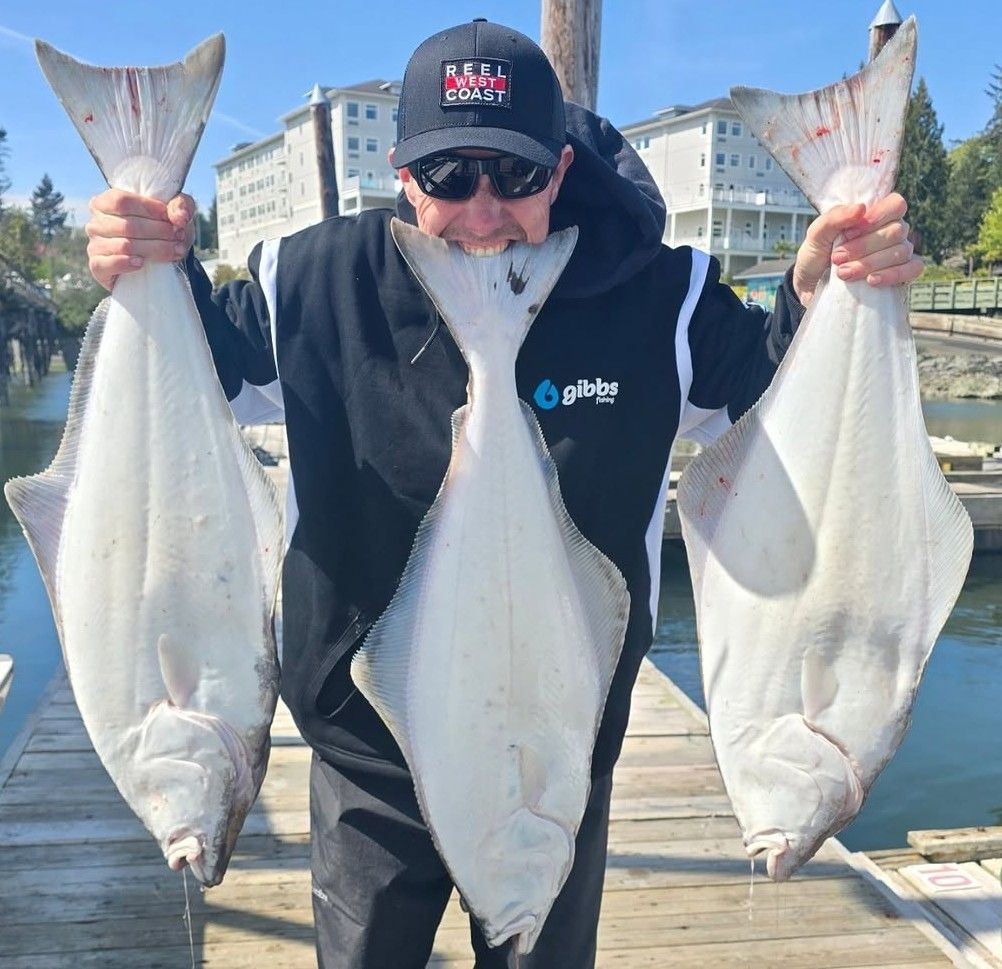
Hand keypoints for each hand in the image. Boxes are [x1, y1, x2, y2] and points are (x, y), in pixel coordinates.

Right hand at [86, 190, 195, 290]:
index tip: (172, 220)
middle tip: (179, 238)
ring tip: (173, 251)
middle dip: (160, 232)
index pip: (123, 201)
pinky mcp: (98, 267)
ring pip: (124, 246)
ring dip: (154, 250)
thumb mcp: (176, 213)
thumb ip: (181, 205)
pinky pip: (107, 264)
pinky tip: (142, 263)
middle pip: (128, 225)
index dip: (150, 209)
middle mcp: (96, 222)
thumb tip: (179, 217)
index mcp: (106, 202)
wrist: (161, 264)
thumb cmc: (163, 230)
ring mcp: (95, 245)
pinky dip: (127, 263)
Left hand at [792, 192, 922, 306]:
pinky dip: (892, 274)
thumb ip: (835, 217)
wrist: (812, 286)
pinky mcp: (902, 275)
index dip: (877, 217)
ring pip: (901, 251)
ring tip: (843, 273)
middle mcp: (892, 232)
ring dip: (870, 263)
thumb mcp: (817, 234)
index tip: (849, 233)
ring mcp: (899, 253)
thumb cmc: (818, 255)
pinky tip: (871, 281)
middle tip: (837, 258)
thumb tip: (861, 208)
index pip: (896, 204)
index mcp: (875, 215)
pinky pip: (913, 269)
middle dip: (864, 246)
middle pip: (896, 231)